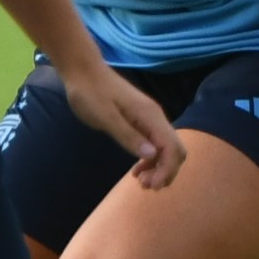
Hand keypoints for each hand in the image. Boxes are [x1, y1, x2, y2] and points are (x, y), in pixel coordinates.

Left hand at [61, 63, 185, 189]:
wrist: (83, 72)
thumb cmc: (90, 93)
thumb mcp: (105, 117)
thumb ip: (128, 135)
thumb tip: (152, 154)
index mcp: (150, 116)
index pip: (172, 147)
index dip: (166, 169)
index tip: (151, 186)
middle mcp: (155, 117)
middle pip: (175, 149)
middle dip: (166, 171)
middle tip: (145, 186)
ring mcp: (149, 119)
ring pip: (166, 148)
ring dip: (158, 167)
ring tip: (140, 181)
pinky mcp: (140, 121)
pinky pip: (154, 144)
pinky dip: (151, 159)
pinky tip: (137, 169)